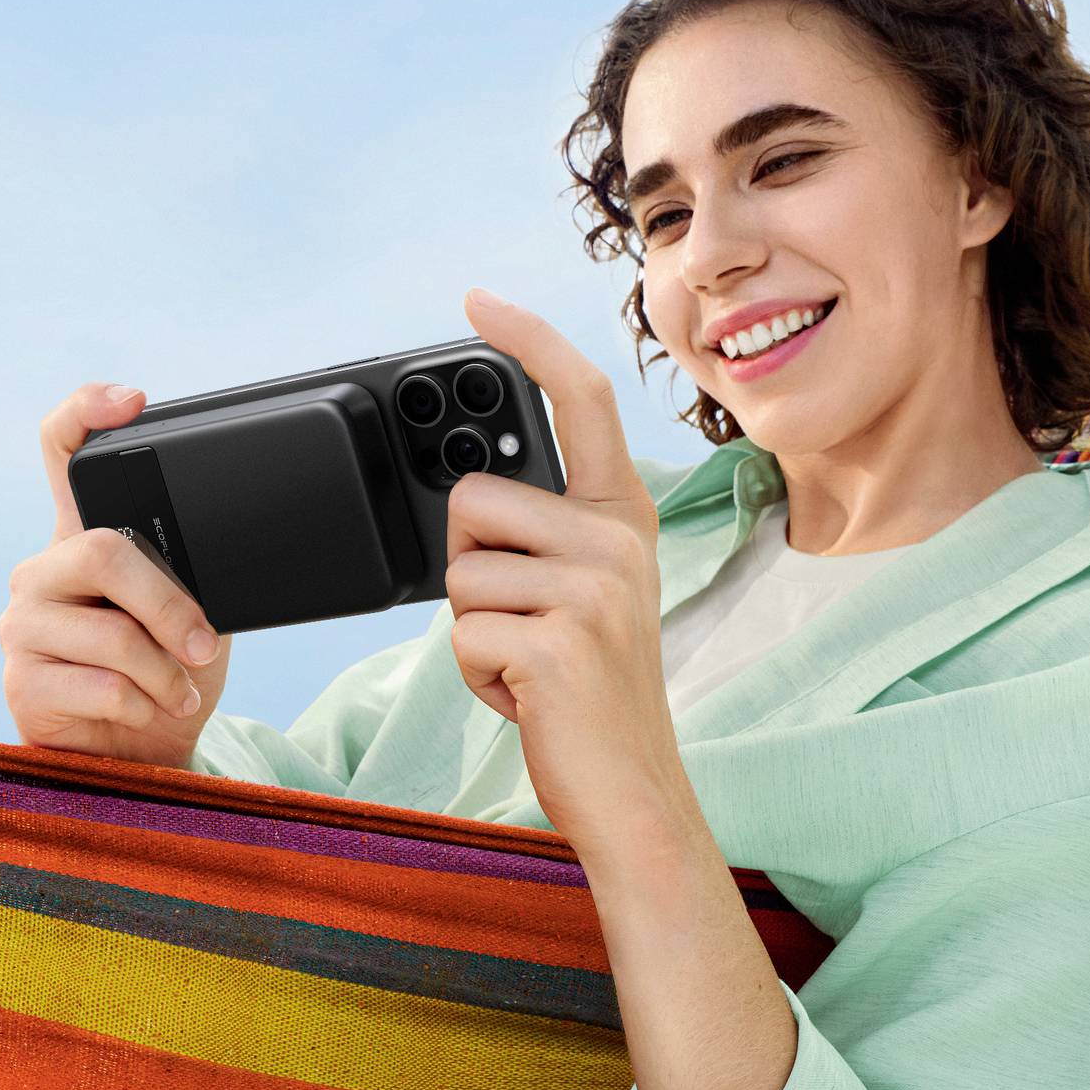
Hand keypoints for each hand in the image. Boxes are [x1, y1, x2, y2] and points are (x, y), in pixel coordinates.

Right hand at [2, 382, 232, 768]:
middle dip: (171, 605)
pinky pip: (103, 685)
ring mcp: (23, 626)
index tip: (131, 401)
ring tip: (178, 691)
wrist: (141, 758)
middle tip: (203, 645)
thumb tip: (241, 544)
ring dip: (167, 672)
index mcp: (82, 538)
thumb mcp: (195, 614)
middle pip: (103, 551)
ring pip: (111, 633)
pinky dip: (147, 705)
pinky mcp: (21, 682)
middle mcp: (43, 571)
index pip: (63, 452)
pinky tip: (147, 713)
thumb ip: (194, 573)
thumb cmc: (168, 677)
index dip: (86, 412)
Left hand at [445, 289, 690, 851]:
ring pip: (457, 572)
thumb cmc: (591, 689)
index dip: (527, 339)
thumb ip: (548, 531)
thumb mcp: (588, 589)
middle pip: (471, 498)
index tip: (476, 300)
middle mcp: (617, 539)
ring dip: (472, 632)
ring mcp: (594, 590)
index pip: (579, 396)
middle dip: (469, 567)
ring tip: (529, 663)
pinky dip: (476, 677)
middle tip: (524, 622)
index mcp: (622, 514)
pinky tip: (527, 696)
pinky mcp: (558, 642)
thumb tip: (467, 491)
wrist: (633, 789)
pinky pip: (460, 634)